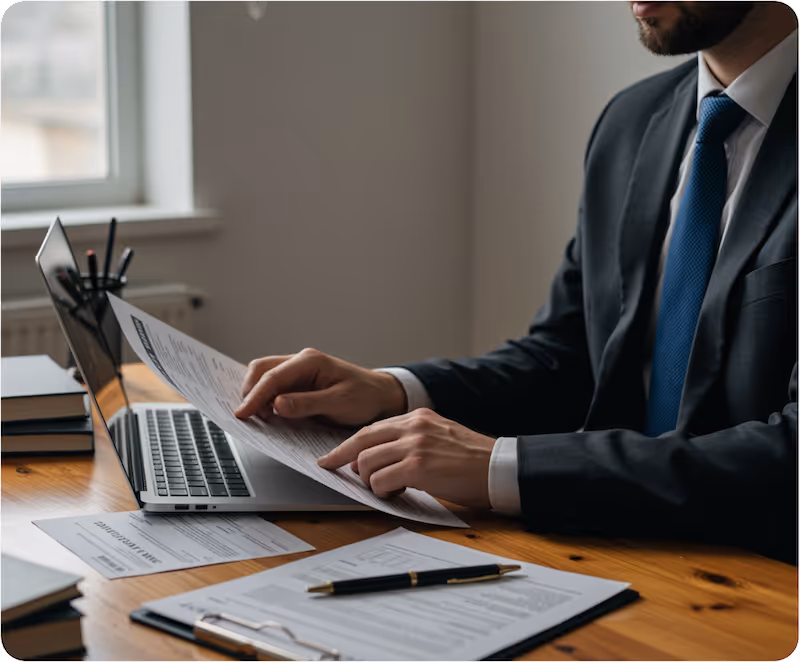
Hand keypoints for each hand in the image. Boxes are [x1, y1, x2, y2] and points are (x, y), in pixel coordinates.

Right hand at [235, 348, 406, 426]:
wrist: (380, 396)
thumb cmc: (364, 396)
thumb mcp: (338, 403)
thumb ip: (307, 403)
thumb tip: (277, 405)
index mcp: (310, 361)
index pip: (273, 376)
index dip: (254, 396)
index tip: (242, 414)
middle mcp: (301, 361)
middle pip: (262, 370)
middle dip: (250, 392)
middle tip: (247, 416)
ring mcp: (299, 371)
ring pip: (265, 377)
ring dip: (256, 396)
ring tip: (257, 418)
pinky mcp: (299, 383)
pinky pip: (274, 387)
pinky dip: (265, 399)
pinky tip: (265, 413)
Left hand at [317, 408, 495, 508]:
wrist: (500, 468)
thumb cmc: (472, 460)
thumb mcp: (439, 437)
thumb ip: (410, 441)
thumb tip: (377, 457)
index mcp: (418, 416)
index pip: (371, 429)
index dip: (349, 445)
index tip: (332, 456)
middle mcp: (413, 426)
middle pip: (361, 441)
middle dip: (343, 459)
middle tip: (332, 470)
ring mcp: (415, 445)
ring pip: (367, 463)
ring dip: (370, 481)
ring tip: (389, 488)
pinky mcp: (418, 467)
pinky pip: (381, 481)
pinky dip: (383, 492)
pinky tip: (399, 494)